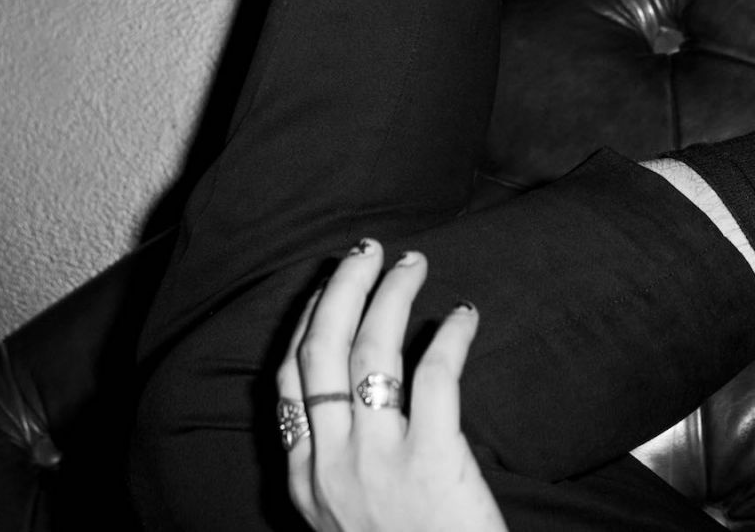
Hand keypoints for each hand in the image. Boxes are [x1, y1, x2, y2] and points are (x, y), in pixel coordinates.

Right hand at [278, 238, 507, 531]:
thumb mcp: (348, 518)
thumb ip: (341, 464)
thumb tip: (357, 395)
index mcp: (306, 480)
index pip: (289, 381)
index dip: (306, 322)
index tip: (327, 286)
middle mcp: (330, 466)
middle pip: (320, 351)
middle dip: (340, 288)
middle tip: (367, 249)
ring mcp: (376, 464)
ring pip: (369, 352)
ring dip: (391, 295)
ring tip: (415, 264)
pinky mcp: (430, 463)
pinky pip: (435, 376)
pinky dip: (450, 335)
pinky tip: (465, 315)